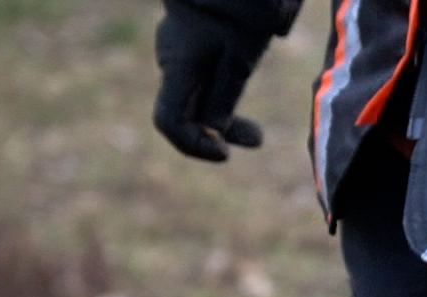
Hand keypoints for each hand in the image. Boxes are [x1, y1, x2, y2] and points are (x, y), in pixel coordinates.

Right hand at [153, 0, 275, 161]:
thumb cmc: (237, 8)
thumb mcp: (240, 54)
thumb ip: (226, 92)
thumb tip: (215, 128)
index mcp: (179, 67)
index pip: (170, 121)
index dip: (194, 145)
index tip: (226, 153)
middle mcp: (173, 61)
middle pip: (184, 114)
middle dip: (215, 135)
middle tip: (256, 140)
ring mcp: (180, 50)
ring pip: (194, 97)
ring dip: (222, 117)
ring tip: (255, 133)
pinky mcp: (193, 43)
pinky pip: (200, 80)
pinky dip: (220, 95)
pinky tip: (243, 94)